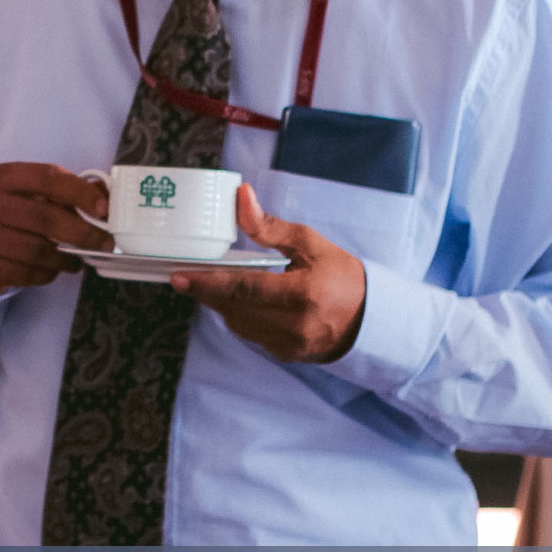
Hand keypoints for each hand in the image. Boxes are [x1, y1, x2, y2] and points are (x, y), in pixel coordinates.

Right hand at [0, 162, 107, 298]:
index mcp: (4, 177)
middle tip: (105, 243)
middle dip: (82, 233)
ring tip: (76, 261)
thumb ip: (69, 194)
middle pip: (44, 217)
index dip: (80, 192)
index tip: (104, 209)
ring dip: (65, 259)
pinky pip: (25, 273)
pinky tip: (52, 270)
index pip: (48, 177)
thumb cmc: (11, 219)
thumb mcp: (34, 198)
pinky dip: (47, 274)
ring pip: (36, 250)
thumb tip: (107, 196)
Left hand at [170, 185, 365, 362]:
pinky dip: (239, 316)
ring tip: (212, 284)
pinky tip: (238, 301)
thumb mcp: (310, 243)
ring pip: (238, 323)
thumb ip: (269, 225)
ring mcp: (291, 345)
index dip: (208, 283)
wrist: (372, 319)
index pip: (245, 288)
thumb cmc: (342, 275)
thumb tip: (240, 197)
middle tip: (184, 276)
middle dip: (206, 291)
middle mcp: (296, 324)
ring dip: (221, 303)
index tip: (179, 276)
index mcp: (305, 293)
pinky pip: (250, 334)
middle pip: (234, 308)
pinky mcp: (287, 355)